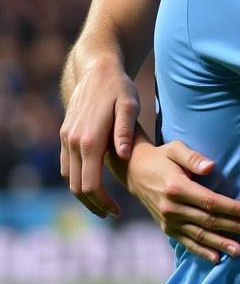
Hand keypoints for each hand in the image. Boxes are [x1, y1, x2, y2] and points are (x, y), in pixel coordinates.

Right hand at [59, 58, 140, 218]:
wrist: (96, 70)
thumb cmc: (119, 88)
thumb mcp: (130, 105)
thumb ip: (125, 131)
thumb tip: (123, 155)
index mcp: (89, 140)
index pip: (90, 184)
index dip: (103, 202)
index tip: (118, 211)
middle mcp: (72, 142)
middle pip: (76, 187)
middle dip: (93, 204)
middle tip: (112, 213)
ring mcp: (66, 139)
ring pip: (69, 177)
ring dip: (83, 194)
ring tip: (103, 203)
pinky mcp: (65, 135)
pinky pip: (67, 165)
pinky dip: (77, 179)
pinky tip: (93, 183)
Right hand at [126, 141, 239, 263]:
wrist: (134, 172)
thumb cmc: (162, 157)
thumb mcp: (176, 149)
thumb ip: (193, 158)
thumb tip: (211, 167)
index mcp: (177, 188)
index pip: (211, 202)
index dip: (233, 209)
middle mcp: (172, 208)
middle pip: (209, 221)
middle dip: (235, 227)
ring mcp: (168, 221)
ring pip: (199, 235)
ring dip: (221, 243)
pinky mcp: (166, 228)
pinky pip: (186, 242)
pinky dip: (202, 251)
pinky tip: (217, 258)